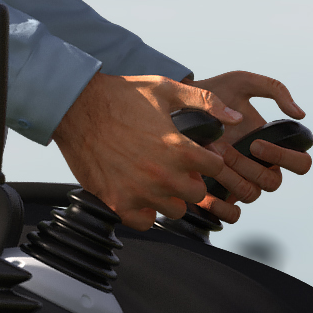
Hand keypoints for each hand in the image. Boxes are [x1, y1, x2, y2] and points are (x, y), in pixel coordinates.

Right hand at [58, 69, 306, 225]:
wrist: (76, 107)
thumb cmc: (121, 96)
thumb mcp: (166, 89)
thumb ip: (206, 102)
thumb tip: (236, 119)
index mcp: (179, 148)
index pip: (215, 169)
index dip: (208, 160)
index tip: (196, 154)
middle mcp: (163, 175)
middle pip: (198, 194)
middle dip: (192, 181)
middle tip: (176, 168)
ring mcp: (140, 192)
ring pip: (175, 211)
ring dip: (170, 198)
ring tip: (156, 179)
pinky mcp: (118, 203)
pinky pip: (145, 223)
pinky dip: (145, 212)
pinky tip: (139, 193)